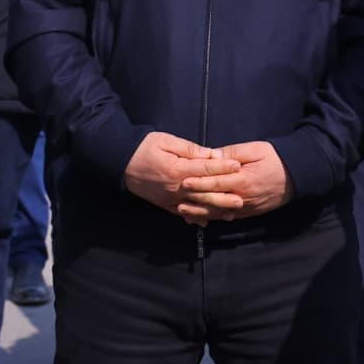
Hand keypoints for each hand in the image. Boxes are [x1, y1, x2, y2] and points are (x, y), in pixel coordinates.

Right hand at [124, 132, 243, 219]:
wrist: (121, 162)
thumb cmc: (144, 147)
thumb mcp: (166, 141)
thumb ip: (189, 149)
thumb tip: (211, 154)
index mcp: (177, 170)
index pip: (205, 169)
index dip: (223, 167)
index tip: (238, 166)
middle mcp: (176, 188)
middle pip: (204, 194)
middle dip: (224, 196)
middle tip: (242, 198)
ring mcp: (170, 199)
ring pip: (196, 208)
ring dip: (214, 212)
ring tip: (231, 213)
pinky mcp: (164, 205)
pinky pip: (183, 214)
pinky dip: (196, 219)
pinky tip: (207, 222)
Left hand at [178, 141, 294, 221]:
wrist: (297, 176)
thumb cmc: (276, 158)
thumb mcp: (255, 149)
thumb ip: (233, 153)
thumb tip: (213, 156)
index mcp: (243, 179)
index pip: (216, 182)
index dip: (198, 182)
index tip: (182, 181)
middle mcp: (243, 196)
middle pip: (214, 200)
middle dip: (195, 199)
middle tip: (176, 198)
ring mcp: (247, 207)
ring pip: (219, 212)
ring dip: (201, 212)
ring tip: (183, 211)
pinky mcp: (250, 212)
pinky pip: (229, 217)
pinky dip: (215, 218)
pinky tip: (202, 218)